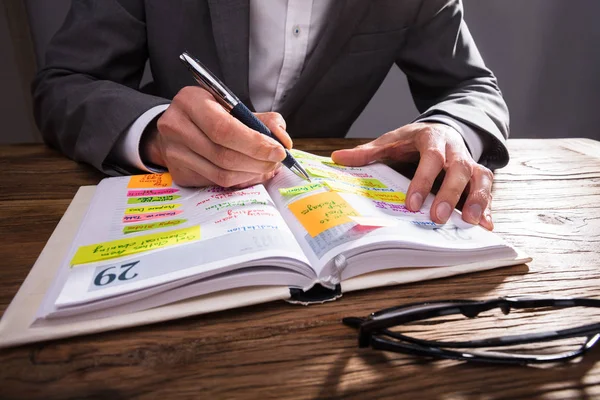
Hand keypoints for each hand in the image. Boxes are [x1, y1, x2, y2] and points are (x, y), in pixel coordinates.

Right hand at [142, 86, 291, 187]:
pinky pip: (215, 182)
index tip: (278, 151)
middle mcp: (176, 127)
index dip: (255, 144)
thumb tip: (283, 140)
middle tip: (276, 161)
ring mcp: (174, 153)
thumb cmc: (209, 114)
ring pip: (221, 174)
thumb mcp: (232, 106)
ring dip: (251, 173)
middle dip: (257, 161)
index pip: (224, 129)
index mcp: (190, 102)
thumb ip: (261, 120)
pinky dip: (239, 180)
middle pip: (224, 155)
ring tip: (266, 167)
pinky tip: (249, 172)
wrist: (176, 126)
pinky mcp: (179, 173)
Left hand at [331, 123, 493, 229]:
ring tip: (471, 222)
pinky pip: (487, 190)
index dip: (423, 181)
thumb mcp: (391, 141)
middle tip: (438, 218)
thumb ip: (367, 152)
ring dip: (477, 200)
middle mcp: (455, 150)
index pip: (431, 159)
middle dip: (450, 194)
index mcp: (432, 139)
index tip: (412, 204)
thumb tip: (337, 158)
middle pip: (459, 170)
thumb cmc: (414, 140)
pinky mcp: (478, 175)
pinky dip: (487, 207)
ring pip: (480, 178)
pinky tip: (485, 225)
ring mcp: (469, 162)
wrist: (442, 129)